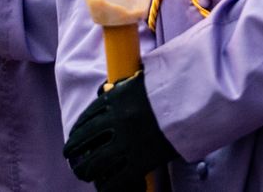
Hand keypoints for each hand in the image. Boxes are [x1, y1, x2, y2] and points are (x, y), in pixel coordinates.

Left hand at [63, 71, 177, 187]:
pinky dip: (108, 183)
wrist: (192, 96)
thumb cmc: (170, 85)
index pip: (88, 118)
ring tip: (82, 173)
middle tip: (70, 157)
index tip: (73, 136)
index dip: (77, 130)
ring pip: (97, 161)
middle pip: (86, 140)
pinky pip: (118, 177)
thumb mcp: (142, 80)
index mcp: (116, 99)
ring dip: (86, 169)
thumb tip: (113, 89)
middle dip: (74, 151)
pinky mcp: (141, 160)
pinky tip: (103, 185)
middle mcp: (117, 120)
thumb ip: (125, 88)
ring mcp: (128, 141)